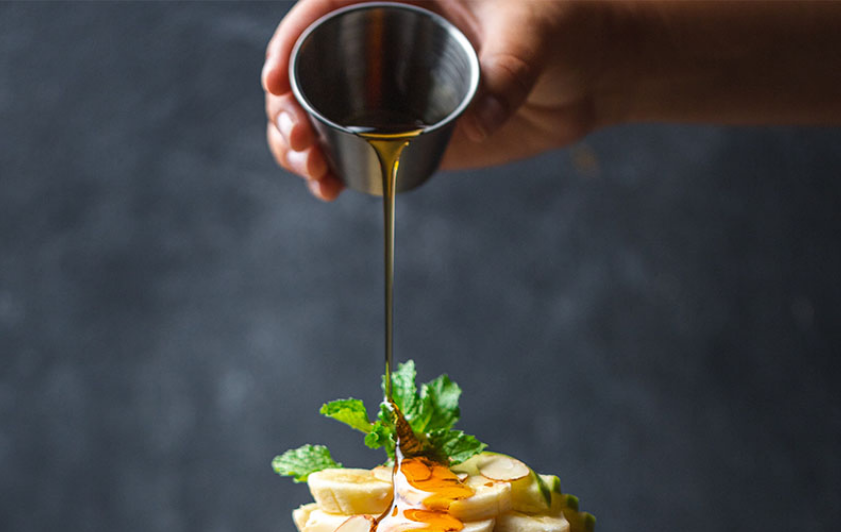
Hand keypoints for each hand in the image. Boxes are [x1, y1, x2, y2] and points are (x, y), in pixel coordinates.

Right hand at [261, 0, 614, 200]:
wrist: (581, 72)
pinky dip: (330, 169)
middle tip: (298, 140)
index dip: (288, 41)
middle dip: (286, 106)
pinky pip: (351, 147)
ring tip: (311, 171)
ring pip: (318, 112)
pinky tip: (327, 188)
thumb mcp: (534, 29)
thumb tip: (478, 121)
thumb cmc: (560, 24)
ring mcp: (388, 88)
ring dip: (298, 144)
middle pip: (306, 67)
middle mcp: (382, 39)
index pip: (324, 7)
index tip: (274, 80)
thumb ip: (509, 68)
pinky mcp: (401, 129)